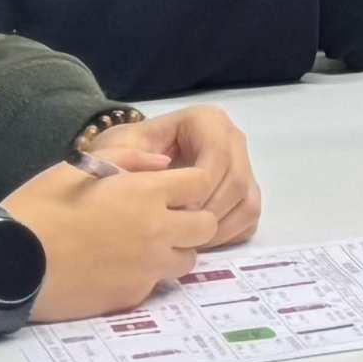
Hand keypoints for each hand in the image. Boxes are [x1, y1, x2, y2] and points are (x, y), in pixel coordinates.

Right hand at [0, 152, 235, 321]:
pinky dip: (146, 275)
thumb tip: (165, 163)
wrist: (8, 263)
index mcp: (146, 193)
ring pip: (187, 259)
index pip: (203, 183)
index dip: (192, 184)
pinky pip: (156, 283)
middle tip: (165, 219)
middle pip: (206, 227)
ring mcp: (147, 268)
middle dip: (193, 220)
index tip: (174, 188)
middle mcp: (157, 231)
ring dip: (174, 250)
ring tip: (142, 245)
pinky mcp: (131, 296)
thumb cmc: (39, 207)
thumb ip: (130, 158)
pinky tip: (116, 267)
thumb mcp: (79, 167)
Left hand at [84, 104, 263, 249]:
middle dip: (208, 211)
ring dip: (218, 227)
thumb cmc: (120, 159)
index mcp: (206, 120)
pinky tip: (197, 241)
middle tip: (178, 232)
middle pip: (236, 180)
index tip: (171, 209)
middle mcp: (231, 139)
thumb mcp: (114, 151)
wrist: (125, 172)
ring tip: (185, 239)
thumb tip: (164, 165)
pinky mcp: (244, 193)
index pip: (217, 155)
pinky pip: (248, 218)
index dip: (199, 187)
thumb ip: (128, 156)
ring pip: (247, 202)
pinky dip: (227, 235)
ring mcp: (242, 166)